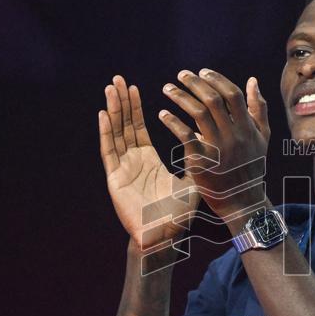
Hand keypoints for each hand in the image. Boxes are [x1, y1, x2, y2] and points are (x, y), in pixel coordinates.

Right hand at [98, 75, 199, 248]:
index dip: (135, 108)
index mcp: (148, 161)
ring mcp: (122, 168)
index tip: (135, 88)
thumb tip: (209, 139)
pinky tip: (105, 113)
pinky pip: (110, 150)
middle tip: (118, 79)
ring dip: (113, 110)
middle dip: (121, 102)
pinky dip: (107, 131)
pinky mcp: (115, 177)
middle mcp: (133, 161)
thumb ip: (196, 158)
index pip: (139, 128)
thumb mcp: (191, 179)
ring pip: (115, 133)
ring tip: (111, 89)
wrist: (164, 236)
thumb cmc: (178, 213)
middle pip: (124, 126)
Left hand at [158, 69, 270, 221]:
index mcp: (248, 127)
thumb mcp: (261, 137)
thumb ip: (258, 109)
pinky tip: (162, 114)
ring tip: (168, 89)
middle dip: (195, 83)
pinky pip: (185, 136)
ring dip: (181, 97)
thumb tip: (252, 80)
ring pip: (198, 113)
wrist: (242, 201)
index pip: (232, 95)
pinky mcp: (202, 162)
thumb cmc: (251, 166)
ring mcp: (218, 149)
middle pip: (214, 100)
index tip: (202, 71)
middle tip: (181, 74)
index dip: (217, 79)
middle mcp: (234, 136)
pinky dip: (172, 122)